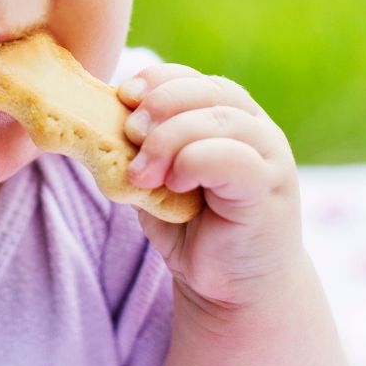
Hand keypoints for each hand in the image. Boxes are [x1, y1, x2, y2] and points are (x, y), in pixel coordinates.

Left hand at [117, 64, 303, 313]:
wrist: (231, 287)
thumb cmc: (191, 227)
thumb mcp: (155, 178)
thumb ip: (138, 148)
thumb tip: (94, 118)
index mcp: (227, 116)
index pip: (192, 78)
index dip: (156, 79)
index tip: (123, 97)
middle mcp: (255, 128)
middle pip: (206, 91)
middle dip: (159, 106)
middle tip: (129, 134)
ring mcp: (269, 156)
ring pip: (218, 120)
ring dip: (169, 140)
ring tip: (142, 174)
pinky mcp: (271, 188)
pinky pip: (233, 158)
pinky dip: (194, 162)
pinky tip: (175, 184)